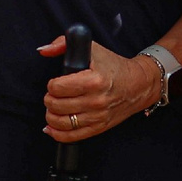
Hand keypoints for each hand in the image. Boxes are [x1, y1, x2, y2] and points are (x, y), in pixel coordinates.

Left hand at [38, 35, 163, 138]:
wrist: (138, 84)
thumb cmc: (113, 66)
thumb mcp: (92, 48)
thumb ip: (64, 43)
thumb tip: (43, 50)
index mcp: (94, 80)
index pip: (57, 88)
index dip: (52, 84)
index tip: (56, 82)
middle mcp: (96, 101)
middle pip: (56, 106)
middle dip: (49, 99)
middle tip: (54, 95)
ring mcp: (98, 117)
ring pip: (61, 123)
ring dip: (51, 116)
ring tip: (54, 108)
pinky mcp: (99, 128)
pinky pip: (71, 137)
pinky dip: (57, 134)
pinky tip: (52, 127)